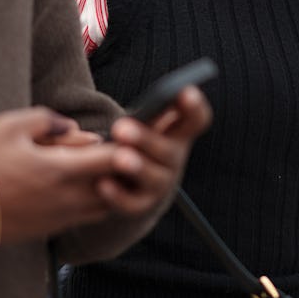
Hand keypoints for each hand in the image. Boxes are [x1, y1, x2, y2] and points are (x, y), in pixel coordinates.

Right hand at [0, 89, 210, 243]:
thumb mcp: (11, 127)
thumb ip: (47, 121)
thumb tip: (72, 127)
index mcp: (62, 169)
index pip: (113, 159)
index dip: (131, 146)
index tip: (139, 134)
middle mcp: (70, 197)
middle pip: (116, 183)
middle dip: (125, 168)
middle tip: (131, 150)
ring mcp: (64, 215)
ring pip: (105, 201)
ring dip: (111, 185)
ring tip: (108, 167)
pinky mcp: (54, 228)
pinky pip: (88, 214)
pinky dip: (95, 199)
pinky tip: (88, 185)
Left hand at [97, 85, 211, 216]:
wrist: (131, 190)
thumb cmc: (137, 144)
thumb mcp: (147, 125)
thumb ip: (150, 110)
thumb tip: (152, 96)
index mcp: (178, 135)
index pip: (196, 120)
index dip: (194, 107)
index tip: (186, 90)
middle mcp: (173, 160)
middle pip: (167, 150)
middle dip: (145, 139)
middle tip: (121, 127)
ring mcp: (159, 185)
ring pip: (152, 178)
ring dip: (136, 167)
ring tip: (119, 158)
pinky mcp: (141, 207)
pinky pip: (131, 204)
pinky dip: (117, 195)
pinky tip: (102, 184)